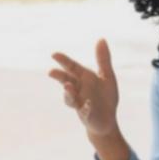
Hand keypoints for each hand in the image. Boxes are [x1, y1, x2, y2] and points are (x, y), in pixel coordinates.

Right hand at [49, 40, 128, 159]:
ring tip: (68, 87)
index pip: (72, 67)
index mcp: (84, 78)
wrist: (107, 120)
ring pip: (70, 98)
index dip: (63, 61)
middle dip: (59, 77)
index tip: (54, 54)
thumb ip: (103, 59)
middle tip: (51, 72)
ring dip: (68, 93)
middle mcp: (78, 90)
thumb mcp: (107, 76)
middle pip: (66, 81)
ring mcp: (80, 103)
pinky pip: (84, 112)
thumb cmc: (106, 97)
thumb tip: (101, 39)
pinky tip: (88, 105)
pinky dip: (85, 109)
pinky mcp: (86, 115)